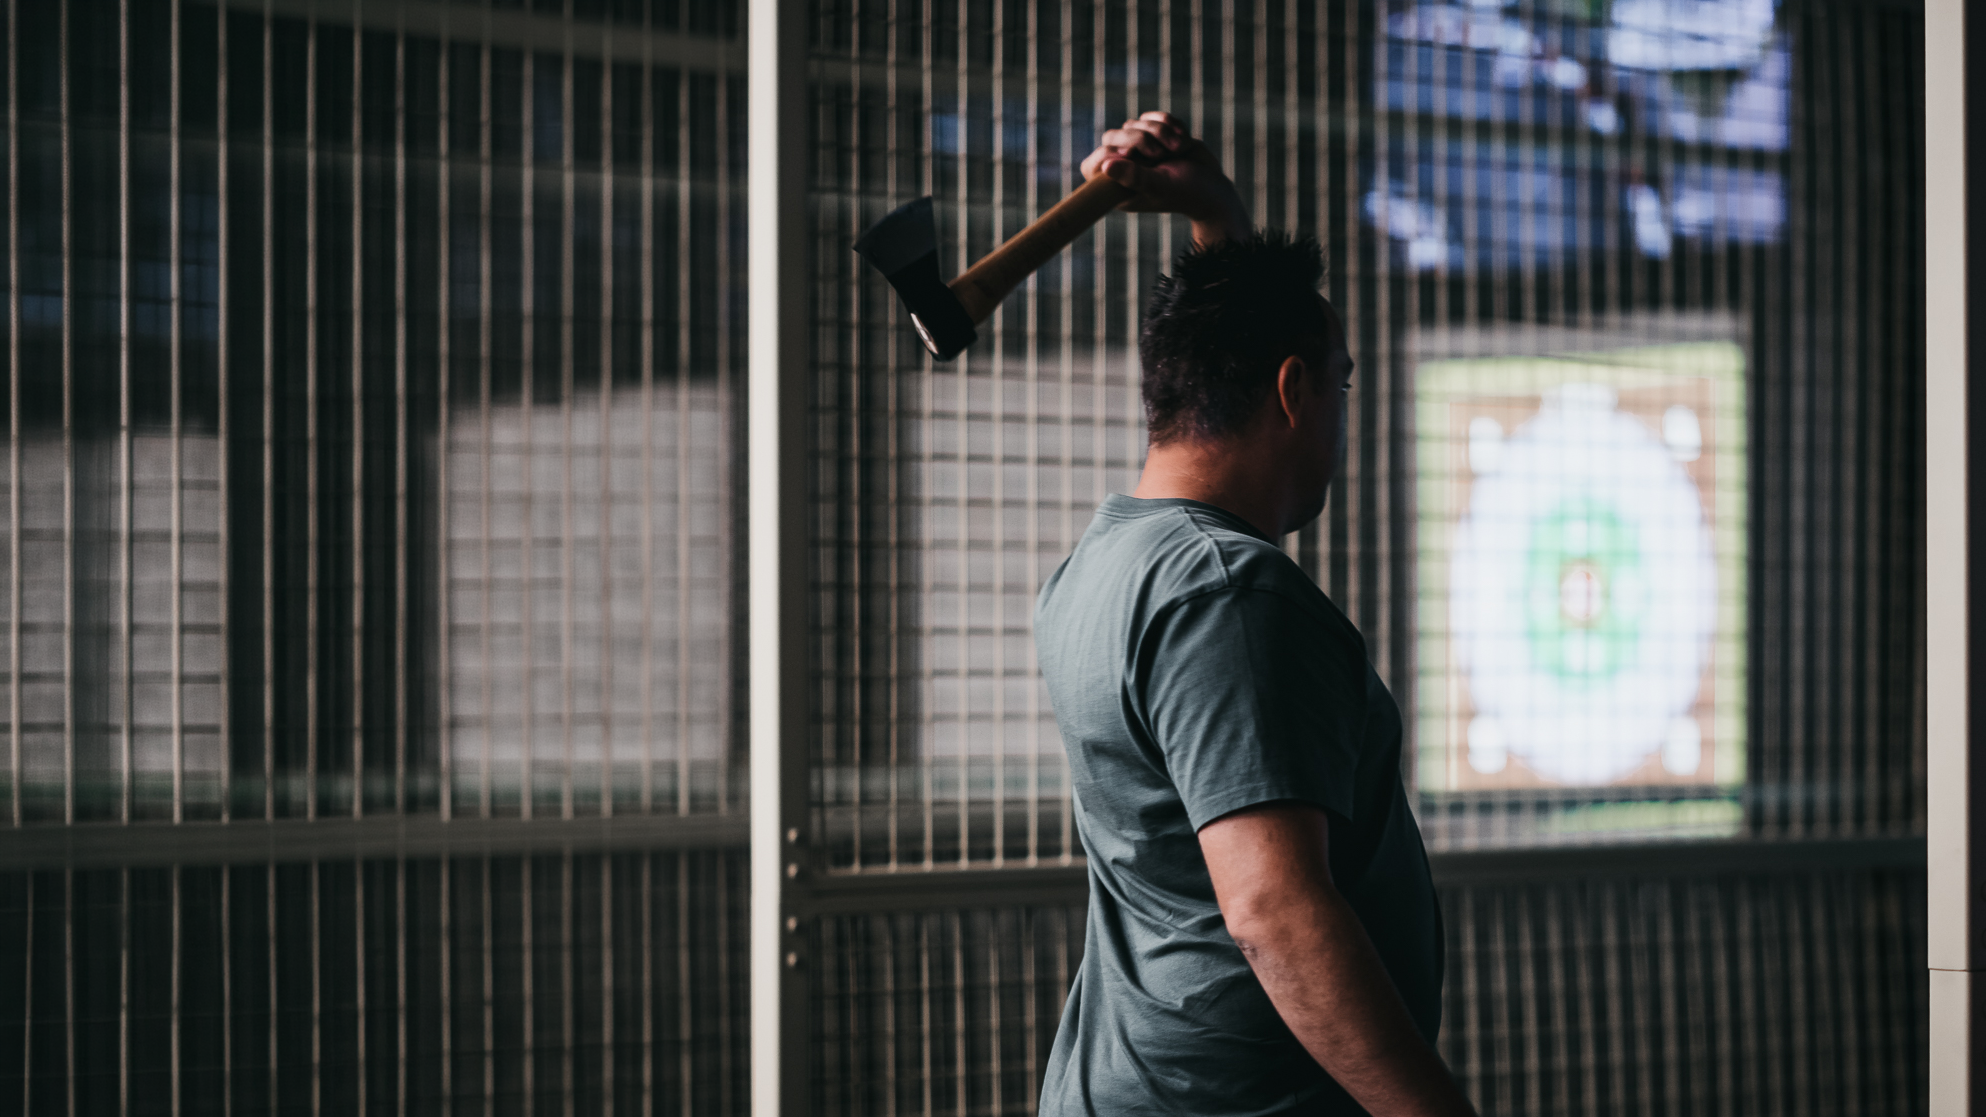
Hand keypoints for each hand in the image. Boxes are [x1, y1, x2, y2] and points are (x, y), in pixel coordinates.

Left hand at [1080, 111, 1251, 245]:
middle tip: (1160, 154)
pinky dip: (1167, 122)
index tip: (1133, 159)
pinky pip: (1150, 117)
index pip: (1091, 165)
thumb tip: (1105, 166)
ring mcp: (1139, 150)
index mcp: (1117, 187)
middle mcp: (1124, 168)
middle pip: (1110, 137)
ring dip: (1159, 131)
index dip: (1108, 154)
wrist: (1214, 186)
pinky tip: (1182, 137)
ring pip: (1132, 124)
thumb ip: (1133, 176)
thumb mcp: (1160, 185)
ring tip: (1177, 148)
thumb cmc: (1186, 192)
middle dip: (1138, 139)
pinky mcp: (1155, 136)